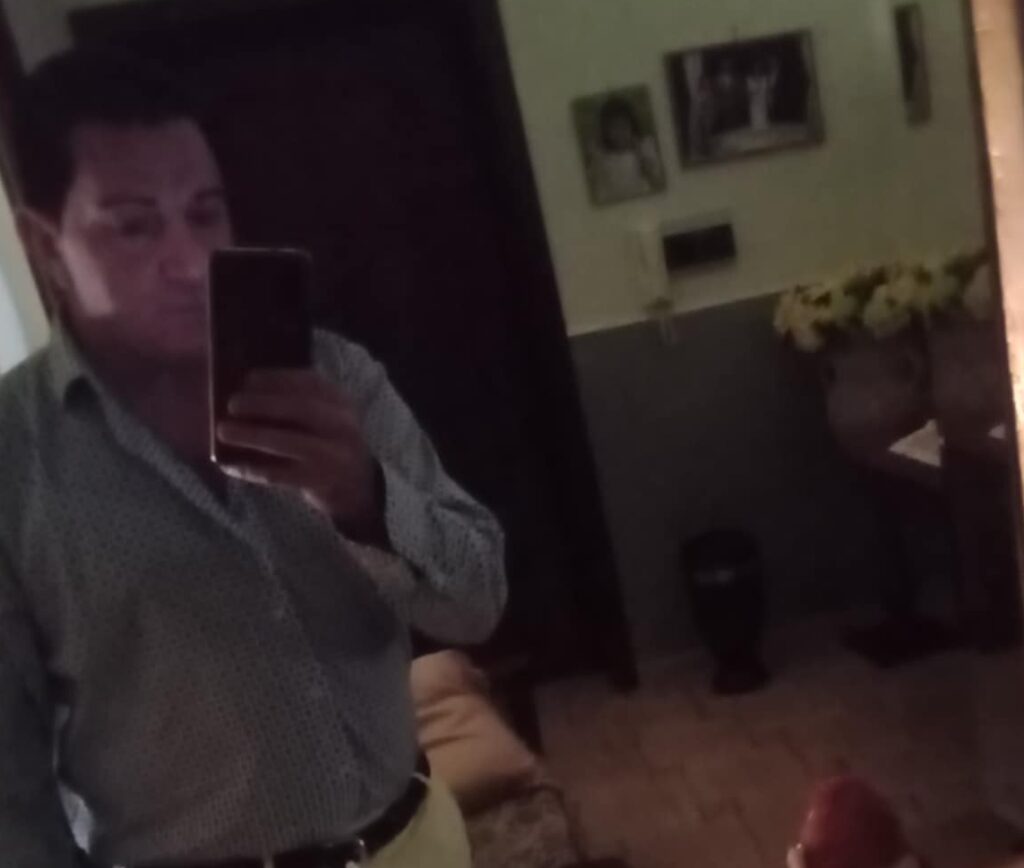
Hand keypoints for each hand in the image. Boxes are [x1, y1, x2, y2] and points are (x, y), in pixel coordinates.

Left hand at [216, 369, 387, 542]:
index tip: (247, 379)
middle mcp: (341, 425)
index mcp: (340, 402)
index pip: (310, 382)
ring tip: (223, 431)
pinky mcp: (319, 481)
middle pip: (302, 409)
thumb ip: (297, 402)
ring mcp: (332, 455)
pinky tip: (231, 465)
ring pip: (289, 442)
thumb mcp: (325, 415)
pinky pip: (280, 474)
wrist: (358, 486)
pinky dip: (252, 469)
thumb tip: (243, 392)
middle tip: (232, 404)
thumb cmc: (328, 443)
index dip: (276, 378)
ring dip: (253, 435)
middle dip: (263, 404)